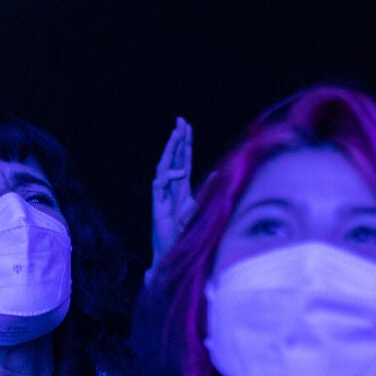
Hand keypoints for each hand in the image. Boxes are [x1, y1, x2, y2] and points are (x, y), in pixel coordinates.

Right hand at [150, 118, 194, 265]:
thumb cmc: (186, 234)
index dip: (185, 143)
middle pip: (173, 159)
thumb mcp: (202, 208)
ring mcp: (162, 197)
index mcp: (181, 188)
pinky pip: (159, 185)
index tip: (187, 126)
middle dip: (177, 140)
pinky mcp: (158, 207)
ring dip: (170, 151)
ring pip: (163, 167)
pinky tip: (178, 169)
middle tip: (180, 121)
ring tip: (176, 135)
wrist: (175, 254)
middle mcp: (170, 189)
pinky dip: (168, 175)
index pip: (183, 160)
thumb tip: (217, 173)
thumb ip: (207, 190)